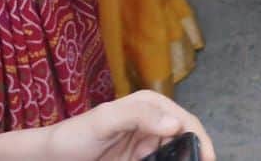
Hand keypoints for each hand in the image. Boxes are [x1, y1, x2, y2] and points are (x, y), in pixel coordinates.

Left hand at [38, 90, 214, 160]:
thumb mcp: (105, 120)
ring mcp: (147, 144)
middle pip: (185, 140)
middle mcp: (153, 123)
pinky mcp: (139, 160)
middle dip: (194, 154)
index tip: (208, 159)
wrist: (52, 158)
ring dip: (181, 159)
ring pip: (175, 154)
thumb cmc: (75, 135)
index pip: (185, 122)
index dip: (200, 140)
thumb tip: (175, 123)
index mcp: (150, 106)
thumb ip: (139, 116)